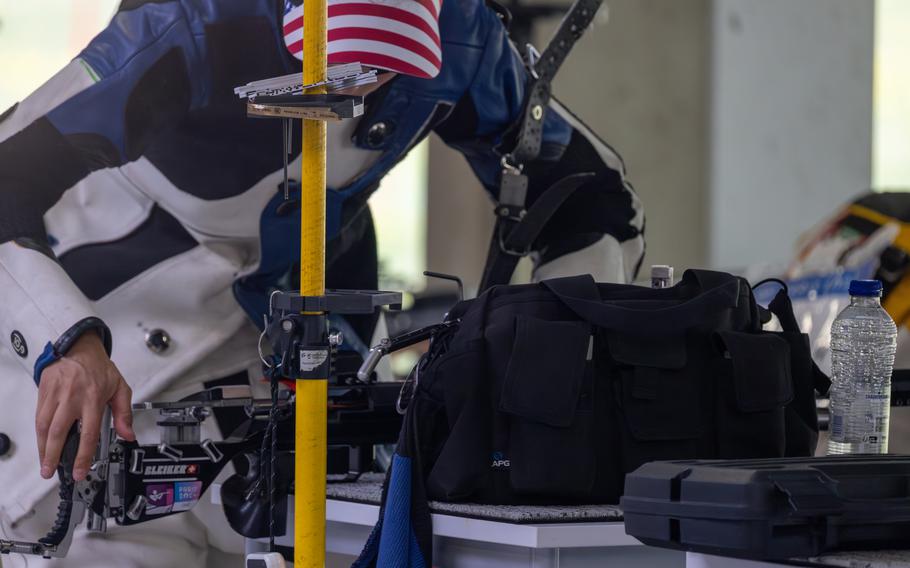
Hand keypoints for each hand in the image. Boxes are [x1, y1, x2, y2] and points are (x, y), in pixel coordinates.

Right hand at [35, 332, 134, 481]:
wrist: (77, 347)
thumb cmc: (98, 368)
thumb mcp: (120, 387)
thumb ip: (124, 413)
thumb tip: (128, 435)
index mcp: (93, 399)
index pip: (88, 433)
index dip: (83, 456)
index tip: (79, 471)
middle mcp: (71, 398)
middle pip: (58, 433)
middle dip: (52, 456)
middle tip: (50, 472)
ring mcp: (55, 396)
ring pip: (44, 427)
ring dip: (42, 448)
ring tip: (44, 464)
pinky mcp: (43, 393)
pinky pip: (38, 417)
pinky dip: (38, 434)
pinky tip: (42, 444)